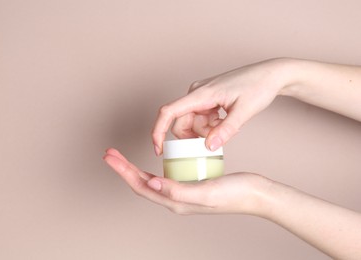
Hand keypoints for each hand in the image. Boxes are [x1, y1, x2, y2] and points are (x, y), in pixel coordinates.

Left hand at [103, 148, 270, 214]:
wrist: (254, 194)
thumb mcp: (205, 192)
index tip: (110, 156)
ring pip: (150, 180)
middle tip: (110, 153)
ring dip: (134, 168)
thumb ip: (177, 191)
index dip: (123, 171)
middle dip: (123, 168)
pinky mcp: (190, 185)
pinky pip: (165, 177)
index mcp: (175, 202)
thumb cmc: (234, 193)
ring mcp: (182, 193)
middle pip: (141, 183)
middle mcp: (175, 199)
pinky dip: (152, 167)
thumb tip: (150, 184)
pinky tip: (154, 159)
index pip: (141, 186)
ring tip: (123, 157)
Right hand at [152, 58, 288, 154]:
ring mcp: (201, 96)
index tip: (158, 149)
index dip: (158, 131)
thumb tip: (208, 147)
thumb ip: (226, 130)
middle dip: (195, 136)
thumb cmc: (259, 86)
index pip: (168, 112)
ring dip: (205, 132)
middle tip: (216, 140)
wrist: (270, 75)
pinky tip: (226, 121)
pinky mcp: (207, 99)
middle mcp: (196, 93)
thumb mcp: (244, 111)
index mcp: (201, 94)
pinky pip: (201, 118)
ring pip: (192, 123)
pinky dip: (210, 126)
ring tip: (227, 127)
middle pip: (181, 122)